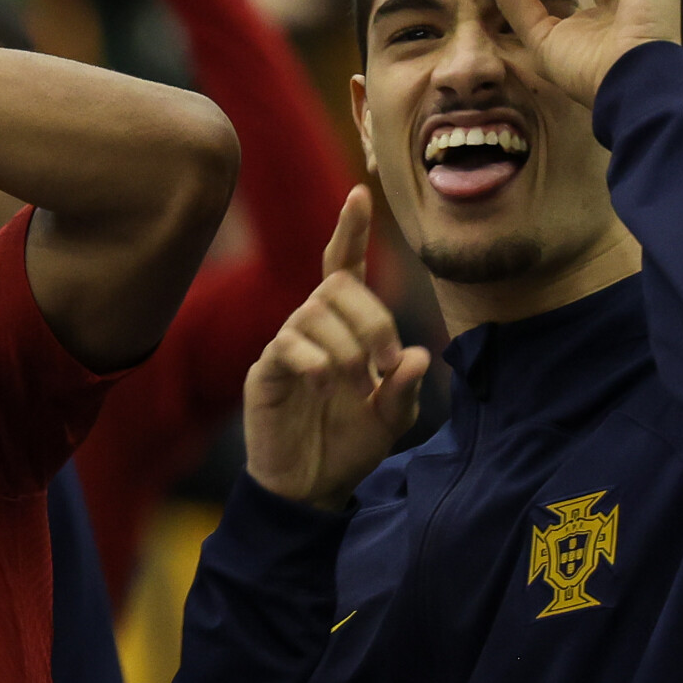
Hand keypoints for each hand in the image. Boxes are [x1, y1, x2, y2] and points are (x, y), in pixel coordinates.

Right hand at [245, 187, 430, 509]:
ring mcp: (285, 348)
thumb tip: (417, 356)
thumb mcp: (391, 420)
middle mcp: (311, 328)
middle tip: (384, 363)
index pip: (343, 267)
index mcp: (343, 329)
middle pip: (337, 288)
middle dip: (372, 320)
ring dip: (346, 348)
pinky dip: (314, 361)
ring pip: (314, 313)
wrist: (310, 489)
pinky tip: (327, 386)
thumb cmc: (348, 445)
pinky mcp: (265, 373)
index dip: (350, 231)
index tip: (359, 193)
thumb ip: (405, 389)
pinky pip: (287, 346)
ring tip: (354, 389)